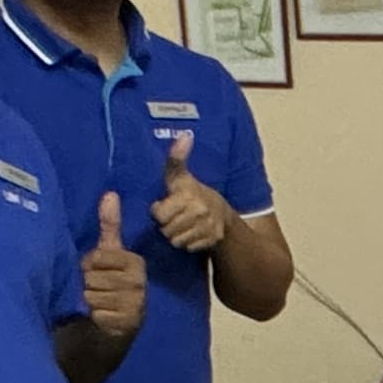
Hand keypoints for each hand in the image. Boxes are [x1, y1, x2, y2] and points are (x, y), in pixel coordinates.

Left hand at [83, 193, 146, 339]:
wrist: (116, 327)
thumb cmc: (109, 283)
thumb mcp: (108, 254)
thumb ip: (110, 225)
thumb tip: (110, 193)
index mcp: (136, 262)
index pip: (97, 257)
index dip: (89, 265)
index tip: (97, 271)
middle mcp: (139, 282)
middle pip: (92, 276)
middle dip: (88, 283)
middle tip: (98, 289)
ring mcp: (135, 303)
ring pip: (92, 294)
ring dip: (89, 300)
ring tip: (99, 302)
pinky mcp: (127, 322)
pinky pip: (97, 313)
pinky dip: (94, 315)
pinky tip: (101, 316)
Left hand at [148, 132, 231, 253]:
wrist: (223, 214)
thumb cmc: (194, 193)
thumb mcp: (182, 177)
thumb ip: (176, 159)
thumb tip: (184, 135)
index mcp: (189, 195)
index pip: (159, 214)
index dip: (159, 211)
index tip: (164, 205)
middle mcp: (199, 212)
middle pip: (167, 230)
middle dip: (167, 225)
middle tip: (173, 217)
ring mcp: (207, 227)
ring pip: (176, 241)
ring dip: (176, 236)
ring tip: (181, 226)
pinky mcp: (211, 240)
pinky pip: (188, 247)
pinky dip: (188, 243)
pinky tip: (191, 234)